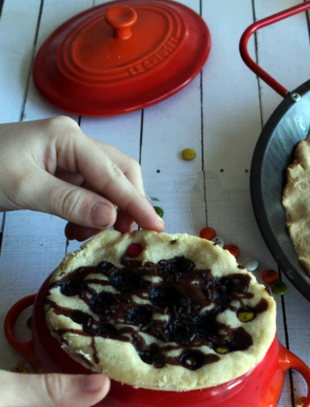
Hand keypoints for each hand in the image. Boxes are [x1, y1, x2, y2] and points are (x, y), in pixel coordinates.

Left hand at [0, 116, 164, 241]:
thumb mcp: (25, 188)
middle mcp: (73, 143)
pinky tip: (76, 230)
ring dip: (106, 214)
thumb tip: (111, 218)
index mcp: (68, 138)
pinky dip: (90, 215)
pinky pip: (88, 194)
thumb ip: (71, 203)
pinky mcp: (59, 173)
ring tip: (90, 237)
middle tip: (125, 237)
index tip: (156, 227)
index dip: (136, 202)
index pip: (114, 173)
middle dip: (127, 206)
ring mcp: (66, 157)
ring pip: (105, 186)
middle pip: (119, 173)